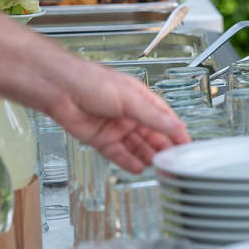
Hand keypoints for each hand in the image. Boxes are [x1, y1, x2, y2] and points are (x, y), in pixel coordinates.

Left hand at [48, 65, 189, 171]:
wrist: (61, 89)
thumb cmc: (91, 80)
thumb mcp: (129, 98)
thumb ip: (152, 116)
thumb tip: (176, 126)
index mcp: (138, 97)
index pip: (164, 117)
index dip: (176, 131)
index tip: (187, 146)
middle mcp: (128, 113)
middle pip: (152, 134)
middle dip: (164, 148)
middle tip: (175, 163)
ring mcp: (115, 127)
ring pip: (137, 146)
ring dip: (148, 156)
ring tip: (159, 168)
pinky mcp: (101, 139)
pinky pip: (119, 154)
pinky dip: (129, 162)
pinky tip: (139, 168)